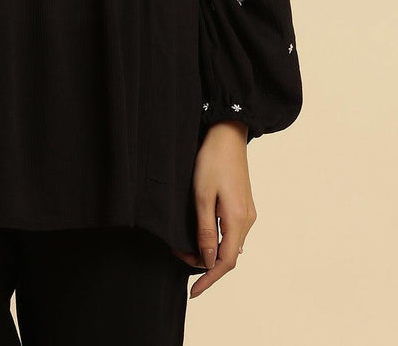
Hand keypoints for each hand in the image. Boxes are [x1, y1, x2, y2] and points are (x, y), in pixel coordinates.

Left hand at [172, 121, 256, 297]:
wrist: (227, 134)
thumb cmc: (212, 161)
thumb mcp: (202, 196)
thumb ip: (205, 230)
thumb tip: (208, 261)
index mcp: (237, 220)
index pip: (225, 262)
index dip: (208, 279)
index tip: (193, 291)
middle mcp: (247, 220)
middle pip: (228, 256)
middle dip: (205, 264)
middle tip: (179, 258)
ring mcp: (247, 212)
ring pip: (230, 245)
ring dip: (210, 252)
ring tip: (186, 249)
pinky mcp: (243, 205)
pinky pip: (232, 232)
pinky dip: (216, 240)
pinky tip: (203, 236)